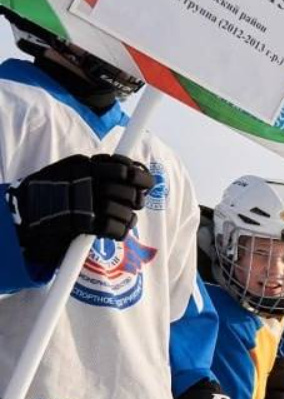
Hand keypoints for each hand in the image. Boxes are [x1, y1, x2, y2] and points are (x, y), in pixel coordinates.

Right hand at [10, 154, 153, 266]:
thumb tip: (128, 168)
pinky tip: (112, 231)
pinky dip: (119, 232)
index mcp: (84, 166)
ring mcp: (86, 203)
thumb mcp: (69, 170)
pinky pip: (116, 228)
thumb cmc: (49, 192)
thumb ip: (95, 167)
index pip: (124, 167)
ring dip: (127, 217)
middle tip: (133, 203)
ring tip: (120, 218)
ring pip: (125, 210)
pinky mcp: (84, 225)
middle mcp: (87, 182)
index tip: (144, 183)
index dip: (140, 175)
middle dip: (136, 198)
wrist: (23, 214)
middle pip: (130, 189)